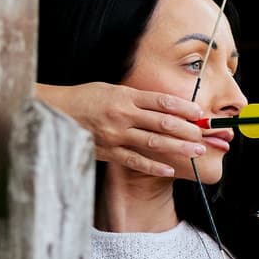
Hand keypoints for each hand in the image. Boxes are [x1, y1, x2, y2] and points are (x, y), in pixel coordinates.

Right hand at [37, 82, 206, 176]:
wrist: (54, 112)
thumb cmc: (85, 98)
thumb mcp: (111, 89)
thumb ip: (136, 97)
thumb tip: (164, 105)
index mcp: (125, 96)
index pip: (161, 101)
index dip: (183, 107)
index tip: (199, 113)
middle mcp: (122, 114)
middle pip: (162, 122)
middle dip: (187, 129)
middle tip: (205, 135)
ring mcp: (116, 135)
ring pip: (153, 142)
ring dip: (178, 147)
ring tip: (196, 151)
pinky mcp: (108, 151)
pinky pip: (135, 160)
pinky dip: (153, 166)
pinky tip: (170, 169)